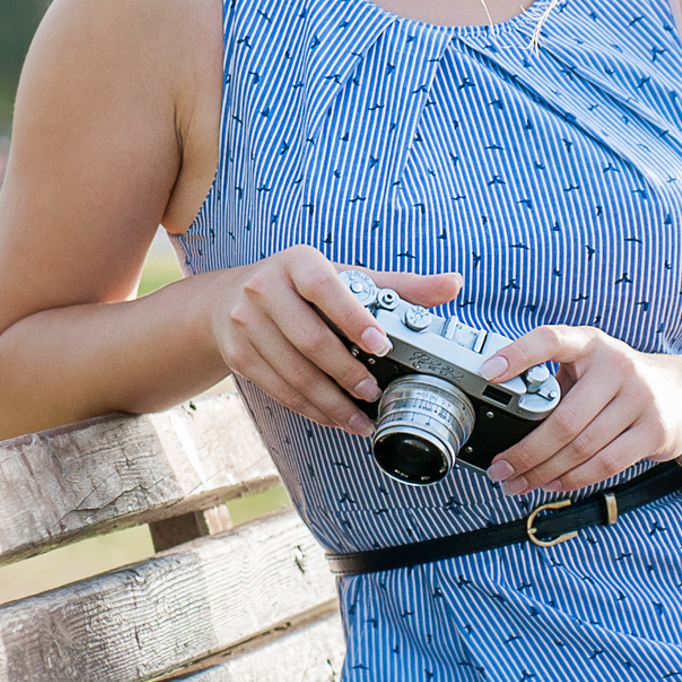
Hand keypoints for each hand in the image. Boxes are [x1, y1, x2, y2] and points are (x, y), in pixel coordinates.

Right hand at [208, 246, 460, 435]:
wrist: (228, 300)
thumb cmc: (301, 287)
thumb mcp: (344, 277)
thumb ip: (399, 285)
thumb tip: (452, 285)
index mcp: (297, 263)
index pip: (326, 289)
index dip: (354, 319)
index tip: (382, 347)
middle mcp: (264, 288)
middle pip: (310, 340)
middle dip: (347, 373)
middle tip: (374, 394)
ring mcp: (244, 322)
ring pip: (293, 372)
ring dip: (330, 402)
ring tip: (359, 418)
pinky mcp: (237, 354)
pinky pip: (278, 389)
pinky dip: (309, 408)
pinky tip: (334, 418)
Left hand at [477, 327, 681, 497]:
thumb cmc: (619, 384)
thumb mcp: (590, 368)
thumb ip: (555, 382)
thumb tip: (500, 415)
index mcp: (590, 343)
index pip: (550, 339)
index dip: (517, 355)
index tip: (487, 373)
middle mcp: (616, 365)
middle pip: (562, 419)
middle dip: (524, 452)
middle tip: (499, 469)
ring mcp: (640, 397)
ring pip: (581, 447)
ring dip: (544, 472)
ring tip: (520, 482)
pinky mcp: (656, 429)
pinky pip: (605, 463)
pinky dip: (573, 479)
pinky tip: (554, 483)